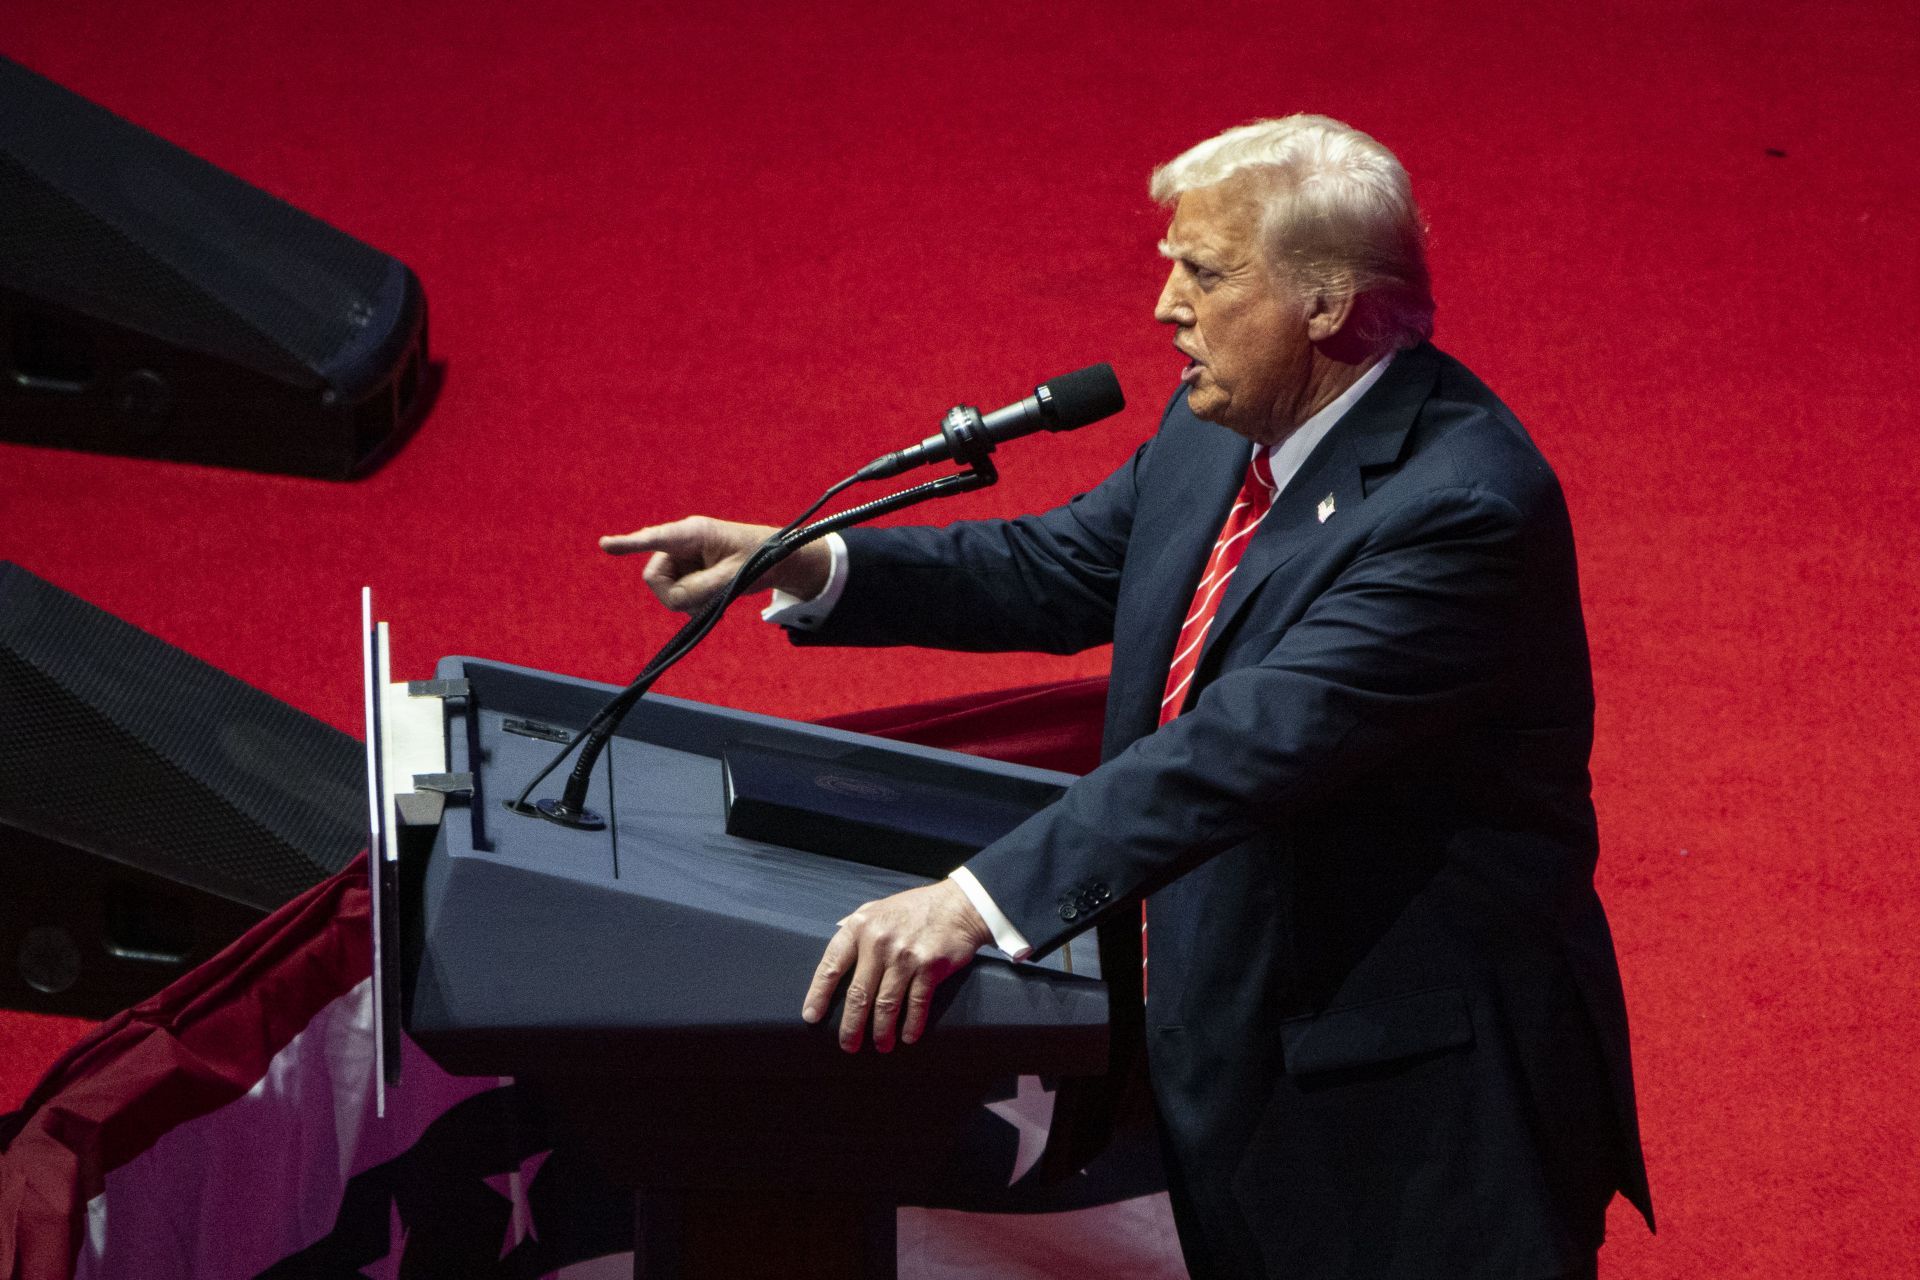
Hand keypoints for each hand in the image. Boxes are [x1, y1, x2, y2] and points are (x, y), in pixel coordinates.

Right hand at [599, 515, 832, 613]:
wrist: (775, 558)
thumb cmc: (758, 558)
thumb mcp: (733, 577)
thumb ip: (701, 589)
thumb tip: (675, 601)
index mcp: (693, 532)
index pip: (656, 538)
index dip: (629, 544)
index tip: (605, 545)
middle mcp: (681, 543)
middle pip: (656, 578)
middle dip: (677, 594)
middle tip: (708, 599)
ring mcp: (682, 557)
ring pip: (665, 590)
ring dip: (688, 600)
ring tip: (716, 595)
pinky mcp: (686, 571)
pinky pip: (675, 594)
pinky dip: (691, 602)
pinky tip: (711, 599)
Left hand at [802, 880, 991, 1052]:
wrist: (958, 905)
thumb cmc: (913, 909)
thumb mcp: (876, 909)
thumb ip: (854, 928)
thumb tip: (834, 948)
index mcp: (860, 926)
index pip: (831, 966)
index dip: (818, 995)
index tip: (812, 1017)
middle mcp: (879, 941)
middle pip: (857, 994)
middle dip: (851, 1026)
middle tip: (848, 1045)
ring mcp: (905, 955)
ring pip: (885, 1005)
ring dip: (881, 1032)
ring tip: (880, 1045)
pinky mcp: (930, 966)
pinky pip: (916, 1004)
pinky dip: (911, 1025)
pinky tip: (907, 1036)